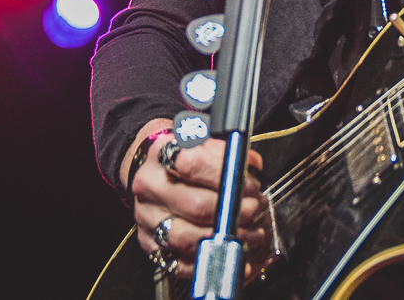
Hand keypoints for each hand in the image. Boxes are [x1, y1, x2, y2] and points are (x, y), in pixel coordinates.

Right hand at [128, 123, 273, 280]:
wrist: (155, 172)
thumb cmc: (187, 157)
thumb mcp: (205, 142)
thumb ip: (229, 151)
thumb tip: (251, 167)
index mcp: (161, 154)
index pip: (193, 163)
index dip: (228, 175)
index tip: (250, 183)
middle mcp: (149, 187)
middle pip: (195, 205)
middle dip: (235, 210)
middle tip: (256, 207)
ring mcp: (147, 219)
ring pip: (187, 237)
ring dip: (227, 237)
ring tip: (251, 231)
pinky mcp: (150, 245)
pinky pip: (180, 261)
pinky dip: (211, 259)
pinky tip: (232, 252)